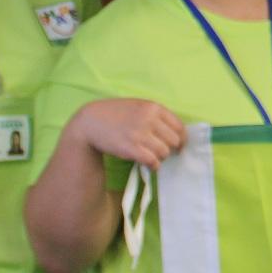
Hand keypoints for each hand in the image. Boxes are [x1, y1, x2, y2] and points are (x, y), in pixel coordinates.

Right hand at [71, 98, 188, 169]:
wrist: (90, 122)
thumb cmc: (115, 114)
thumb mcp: (138, 106)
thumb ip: (155, 116)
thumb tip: (176, 133)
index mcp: (153, 107)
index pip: (179, 126)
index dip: (182, 139)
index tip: (179, 146)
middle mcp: (149, 119)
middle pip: (174, 141)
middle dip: (170, 149)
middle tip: (162, 152)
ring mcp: (140, 134)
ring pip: (164, 152)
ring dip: (160, 158)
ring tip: (151, 157)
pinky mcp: (132, 148)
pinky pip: (153, 161)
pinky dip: (153, 165)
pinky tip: (148, 164)